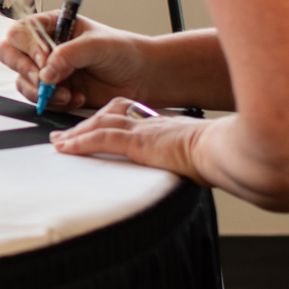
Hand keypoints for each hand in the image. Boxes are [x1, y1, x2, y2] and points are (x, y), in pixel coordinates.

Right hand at [0, 10, 154, 111]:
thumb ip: (69, 55)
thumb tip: (45, 73)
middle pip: (9, 54)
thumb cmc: (122, 52)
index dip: (28, 46)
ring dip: (41, 91)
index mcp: (50, 26)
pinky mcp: (52, 91)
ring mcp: (46, 70)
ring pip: (21, 80)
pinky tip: (76, 99)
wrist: (142, 77)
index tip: (46, 59)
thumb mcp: (96, 45)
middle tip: (44, 80)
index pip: (21, 32)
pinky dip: (53, 103)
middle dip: (25, 69)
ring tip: (68, 94)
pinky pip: (37, 99)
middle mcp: (43, 47)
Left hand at [52, 97, 209, 182]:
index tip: (93, 128)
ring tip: (59, 142)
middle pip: (109, 117)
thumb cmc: (223, 156)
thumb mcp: (203, 155)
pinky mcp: (139, 141)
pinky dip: (80, 142)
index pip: (128, 118)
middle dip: (84, 125)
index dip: (106, 120)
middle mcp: (151, 123)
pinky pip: (102, 138)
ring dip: (76, 134)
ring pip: (100, 125)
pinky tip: (66, 148)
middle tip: (64, 135)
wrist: (230, 152)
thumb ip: (191, 159)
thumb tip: (197, 171)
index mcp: (164, 126)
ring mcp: (144, 130)